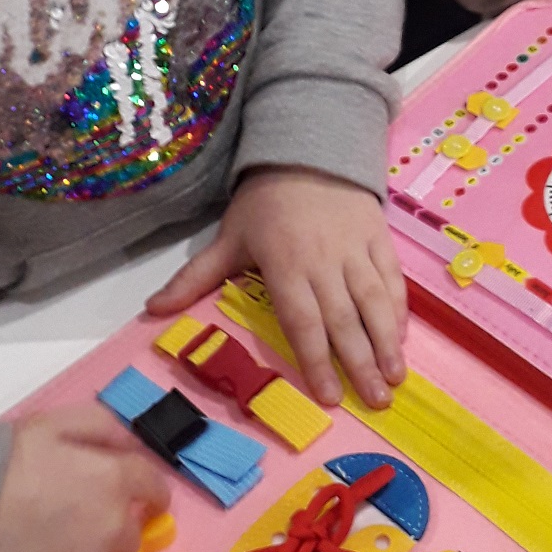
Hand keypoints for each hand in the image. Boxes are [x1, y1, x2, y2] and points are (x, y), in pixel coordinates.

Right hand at [0, 405, 172, 551]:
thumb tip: (131, 444)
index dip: (145, 496)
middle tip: (68, 532)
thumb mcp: (52, 423)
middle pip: (129, 539)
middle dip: (108, 534)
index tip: (136, 502)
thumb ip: (101, 426)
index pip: (154, 490)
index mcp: (117, 480)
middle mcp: (116, 529)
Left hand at [146, 167, 406, 410]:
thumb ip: (194, 278)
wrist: (307, 148)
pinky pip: (392, 277)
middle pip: (344, 319)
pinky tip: (400, 337)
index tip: (329, 397)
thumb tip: (151, 310)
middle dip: (360, 363)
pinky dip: (398, 308)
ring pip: (374, 301)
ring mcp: (356, 249)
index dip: (316, 361)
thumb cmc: (265, 201)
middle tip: (376, 402)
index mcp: (286, 265)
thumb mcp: (229, 237)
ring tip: (395, 378)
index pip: (302, 321)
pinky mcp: (380, 237)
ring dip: (386, 342)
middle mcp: (324, 262)